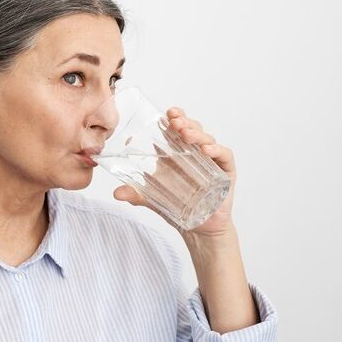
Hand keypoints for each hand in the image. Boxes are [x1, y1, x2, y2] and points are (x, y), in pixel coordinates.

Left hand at [113, 107, 236, 236]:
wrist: (199, 228)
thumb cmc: (179, 209)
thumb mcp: (154, 199)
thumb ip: (136, 194)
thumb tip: (116, 193)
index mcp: (179, 154)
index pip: (177, 129)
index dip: (174, 118)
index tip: (166, 113)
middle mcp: (197, 153)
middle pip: (193, 129)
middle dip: (184, 122)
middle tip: (174, 120)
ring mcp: (213, 161)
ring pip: (207, 139)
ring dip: (196, 134)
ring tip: (185, 134)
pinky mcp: (226, 172)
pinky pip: (224, 156)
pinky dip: (216, 150)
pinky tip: (206, 150)